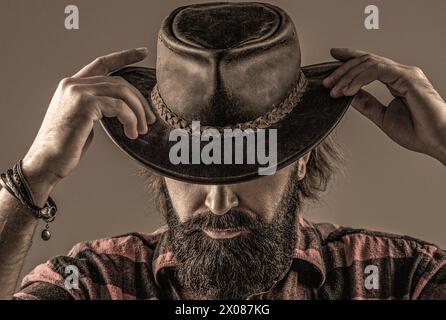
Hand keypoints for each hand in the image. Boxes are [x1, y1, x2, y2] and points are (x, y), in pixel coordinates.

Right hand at [22, 48, 155, 204]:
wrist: (47, 160)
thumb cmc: (67, 145)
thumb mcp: (84, 120)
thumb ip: (99, 106)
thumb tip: (125, 108)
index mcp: (73, 84)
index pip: (103, 63)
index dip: (125, 56)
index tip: (143, 52)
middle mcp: (74, 83)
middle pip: (120, 82)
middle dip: (139, 100)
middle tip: (150, 119)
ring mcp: (78, 91)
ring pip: (122, 92)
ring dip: (138, 112)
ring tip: (142, 129)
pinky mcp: (84, 103)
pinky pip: (119, 107)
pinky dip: (130, 120)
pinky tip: (131, 133)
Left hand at [323, 48, 445, 164]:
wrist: (437, 141)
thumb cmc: (417, 132)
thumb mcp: (382, 116)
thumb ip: (366, 104)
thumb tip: (347, 95)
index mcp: (397, 80)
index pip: (370, 64)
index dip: (351, 58)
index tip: (333, 57)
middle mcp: (401, 73)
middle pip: (366, 61)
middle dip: (343, 69)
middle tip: (326, 81)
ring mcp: (406, 74)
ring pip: (369, 63)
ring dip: (347, 76)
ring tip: (334, 90)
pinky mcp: (408, 78)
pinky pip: (378, 71)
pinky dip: (359, 79)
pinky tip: (348, 90)